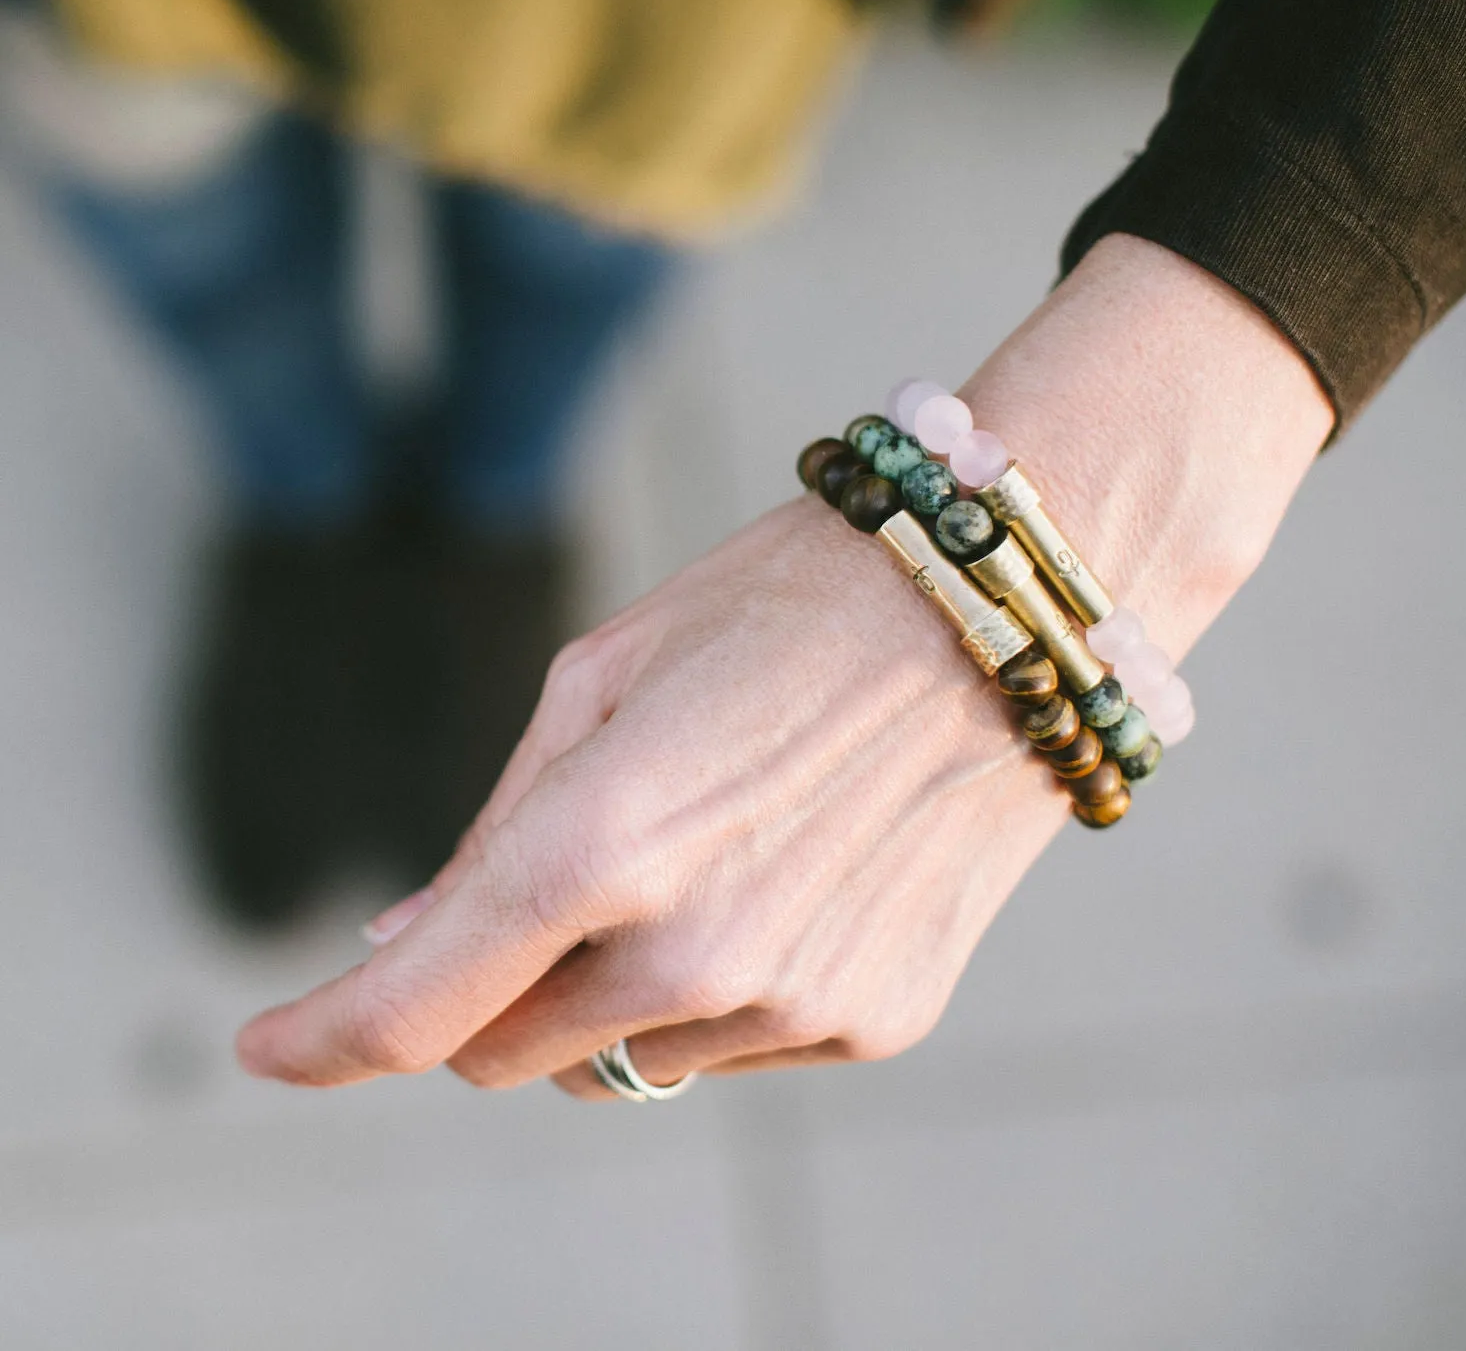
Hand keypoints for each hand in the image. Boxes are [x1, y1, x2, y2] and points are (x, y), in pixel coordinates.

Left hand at [235, 236, 1332, 1093]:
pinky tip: (785, 875)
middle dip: (492, 986)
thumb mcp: (607, 674)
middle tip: (559, 878)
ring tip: (704, 850)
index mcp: (604, 840)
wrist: (999, 613)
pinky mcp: (869, 1019)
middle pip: (506, 1054)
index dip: (322, 1042)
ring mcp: (792, 1000)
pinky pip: (732, 1047)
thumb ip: (496, 831)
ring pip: (619, 1061)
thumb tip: (403, 946)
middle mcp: (695, 950)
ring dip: (612, 987)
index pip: (416, 1008)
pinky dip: (718, 989)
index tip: (269, 1050)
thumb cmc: (786, 603)